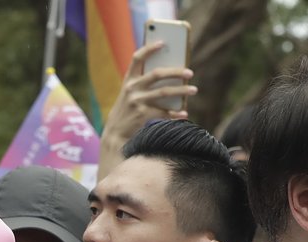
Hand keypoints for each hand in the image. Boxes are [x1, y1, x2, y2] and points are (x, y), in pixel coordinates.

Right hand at [102, 43, 195, 158]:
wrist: (115, 132)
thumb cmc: (128, 108)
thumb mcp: (131, 93)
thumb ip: (145, 82)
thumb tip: (175, 73)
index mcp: (129, 80)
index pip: (137, 58)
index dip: (149, 49)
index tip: (163, 42)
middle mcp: (132, 88)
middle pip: (157, 74)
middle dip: (175, 72)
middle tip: (190, 72)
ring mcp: (136, 101)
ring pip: (164, 92)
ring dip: (181, 91)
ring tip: (194, 90)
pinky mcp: (142, 115)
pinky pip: (163, 112)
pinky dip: (175, 113)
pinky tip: (184, 113)